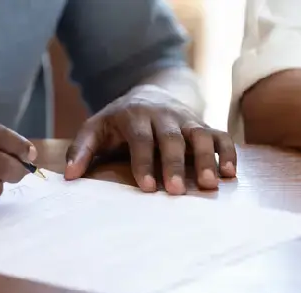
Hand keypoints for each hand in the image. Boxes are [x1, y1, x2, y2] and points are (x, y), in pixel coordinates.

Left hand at [64, 85, 236, 194]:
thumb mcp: (95, 129)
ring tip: (209, 184)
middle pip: (171, 138)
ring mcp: (186, 120)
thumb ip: (81, 150)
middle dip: (174, 164)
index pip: (140, 139)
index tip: (147, 188)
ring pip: (200, 135)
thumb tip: (69, 177)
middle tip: (175, 191)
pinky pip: (219, 136)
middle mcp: (163, 116)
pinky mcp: (202, 125)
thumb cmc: (119, 121)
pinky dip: (227, 152)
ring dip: (206, 159)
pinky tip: (231, 174)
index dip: (143, 162)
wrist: (149, 94)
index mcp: (135, 116)